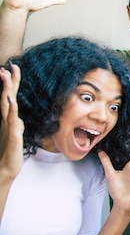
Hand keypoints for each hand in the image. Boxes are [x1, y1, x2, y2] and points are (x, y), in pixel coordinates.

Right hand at [0, 63, 23, 180]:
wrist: (5, 168)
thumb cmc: (9, 153)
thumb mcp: (15, 135)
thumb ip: (16, 126)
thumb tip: (18, 119)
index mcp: (7, 119)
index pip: (9, 97)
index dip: (11, 84)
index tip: (13, 69)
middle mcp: (5, 120)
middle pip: (6, 96)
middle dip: (9, 81)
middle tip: (10, 66)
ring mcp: (8, 126)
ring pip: (7, 104)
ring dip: (7, 89)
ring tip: (6, 75)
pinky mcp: (12, 134)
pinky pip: (12, 119)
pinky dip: (11, 108)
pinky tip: (11, 99)